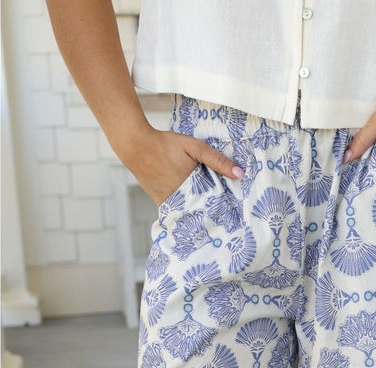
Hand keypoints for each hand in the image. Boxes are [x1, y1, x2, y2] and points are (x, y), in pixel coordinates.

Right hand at [120, 125, 244, 205]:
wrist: (135, 145)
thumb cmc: (166, 144)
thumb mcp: (195, 147)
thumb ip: (218, 161)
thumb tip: (240, 174)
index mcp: (191, 190)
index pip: (213, 206)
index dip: (223, 208)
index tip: (234, 213)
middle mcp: (180, 201)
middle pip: (202, 211)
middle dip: (212, 211)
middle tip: (227, 216)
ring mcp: (169, 203)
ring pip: (189, 211)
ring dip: (199, 210)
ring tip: (213, 212)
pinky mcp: (160, 201)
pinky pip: (177, 208)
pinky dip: (185, 207)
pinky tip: (194, 205)